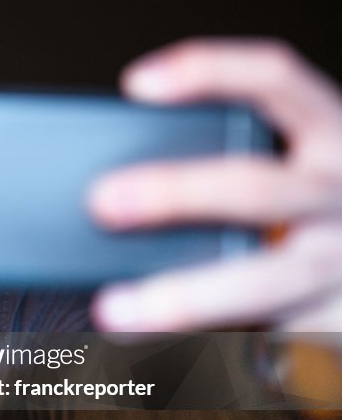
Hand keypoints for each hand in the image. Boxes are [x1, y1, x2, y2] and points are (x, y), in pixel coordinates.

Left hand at [90, 38, 341, 332]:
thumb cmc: (303, 216)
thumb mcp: (284, 170)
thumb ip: (217, 167)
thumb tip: (108, 191)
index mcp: (330, 137)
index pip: (276, 79)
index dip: (208, 71)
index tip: (136, 85)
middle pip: (257, 187)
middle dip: (175, 194)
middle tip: (101, 202)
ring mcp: (341, 265)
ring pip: (262, 282)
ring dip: (181, 296)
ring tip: (112, 310)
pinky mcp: (333, 323)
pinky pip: (261, 336)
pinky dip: (199, 344)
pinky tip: (148, 348)